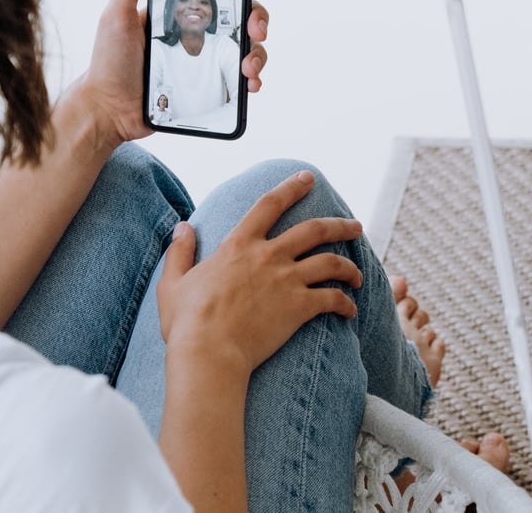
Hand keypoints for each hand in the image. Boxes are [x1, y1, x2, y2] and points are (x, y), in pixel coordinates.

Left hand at [77, 0, 274, 147]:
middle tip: (257, 29)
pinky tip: (250, 84)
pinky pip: (237, 79)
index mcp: (179, 11)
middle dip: (258, 18)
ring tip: (248, 66)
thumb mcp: (116, 14)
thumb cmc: (108, 62)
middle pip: (241, 17)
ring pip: (246, 48)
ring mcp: (203, 60)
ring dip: (258, 52)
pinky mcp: (206, 85)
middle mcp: (195, 32)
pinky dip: (252, 79)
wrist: (109, 111)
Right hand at [157, 170, 363, 379]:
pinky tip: (351, 309)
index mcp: (239, 245)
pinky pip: (333, 299)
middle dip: (340, 225)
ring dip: (349, 267)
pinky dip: (346, 303)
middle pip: (314, 230)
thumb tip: (182, 227)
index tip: (307, 178)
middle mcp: (268, 256)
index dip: (291, 188)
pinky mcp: (300, 308)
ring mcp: (287, 281)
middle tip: (355, 225)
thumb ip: (180, 252)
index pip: (269, 204)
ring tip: (358, 274)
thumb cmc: (187, 321)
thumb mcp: (173, 282)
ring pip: (331, 262)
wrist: (209, 352)